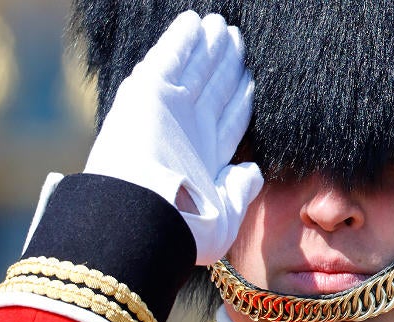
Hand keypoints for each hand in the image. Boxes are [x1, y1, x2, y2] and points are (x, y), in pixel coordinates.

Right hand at [85, 11, 263, 265]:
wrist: (140, 219)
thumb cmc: (184, 228)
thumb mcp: (225, 216)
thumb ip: (240, 189)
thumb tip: (253, 171)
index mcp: (204, 158)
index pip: (227, 120)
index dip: (239, 99)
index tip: (250, 80)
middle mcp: (186, 130)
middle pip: (213, 89)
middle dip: (225, 65)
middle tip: (236, 39)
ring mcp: (167, 109)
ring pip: (195, 68)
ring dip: (208, 47)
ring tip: (223, 26)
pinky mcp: (148, 91)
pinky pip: (169, 56)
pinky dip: (181, 38)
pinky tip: (194, 22)